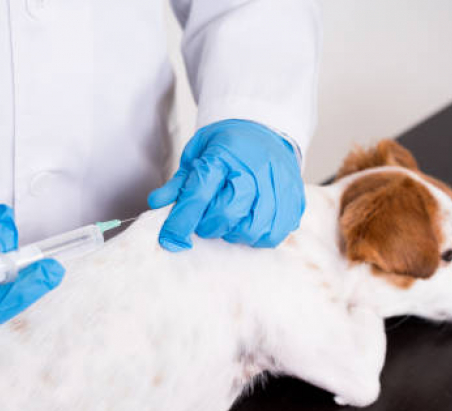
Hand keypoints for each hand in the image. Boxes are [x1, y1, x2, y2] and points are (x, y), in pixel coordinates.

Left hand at [148, 119, 304, 250]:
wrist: (266, 130)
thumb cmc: (229, 145)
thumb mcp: (197, 154)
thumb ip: (179, 182)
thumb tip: (156, 203)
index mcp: (225, 154)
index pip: (200, 192)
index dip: (182, 220)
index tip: (170, 239)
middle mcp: (256, 168)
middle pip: (229, 212)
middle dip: (210, 225)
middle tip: (206, 220)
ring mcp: (279, 184)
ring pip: (254, 227)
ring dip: (235, 232)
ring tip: (231, 221)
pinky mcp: (295, 199)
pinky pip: (276, 233)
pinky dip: (259, 236)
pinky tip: (250, 223)